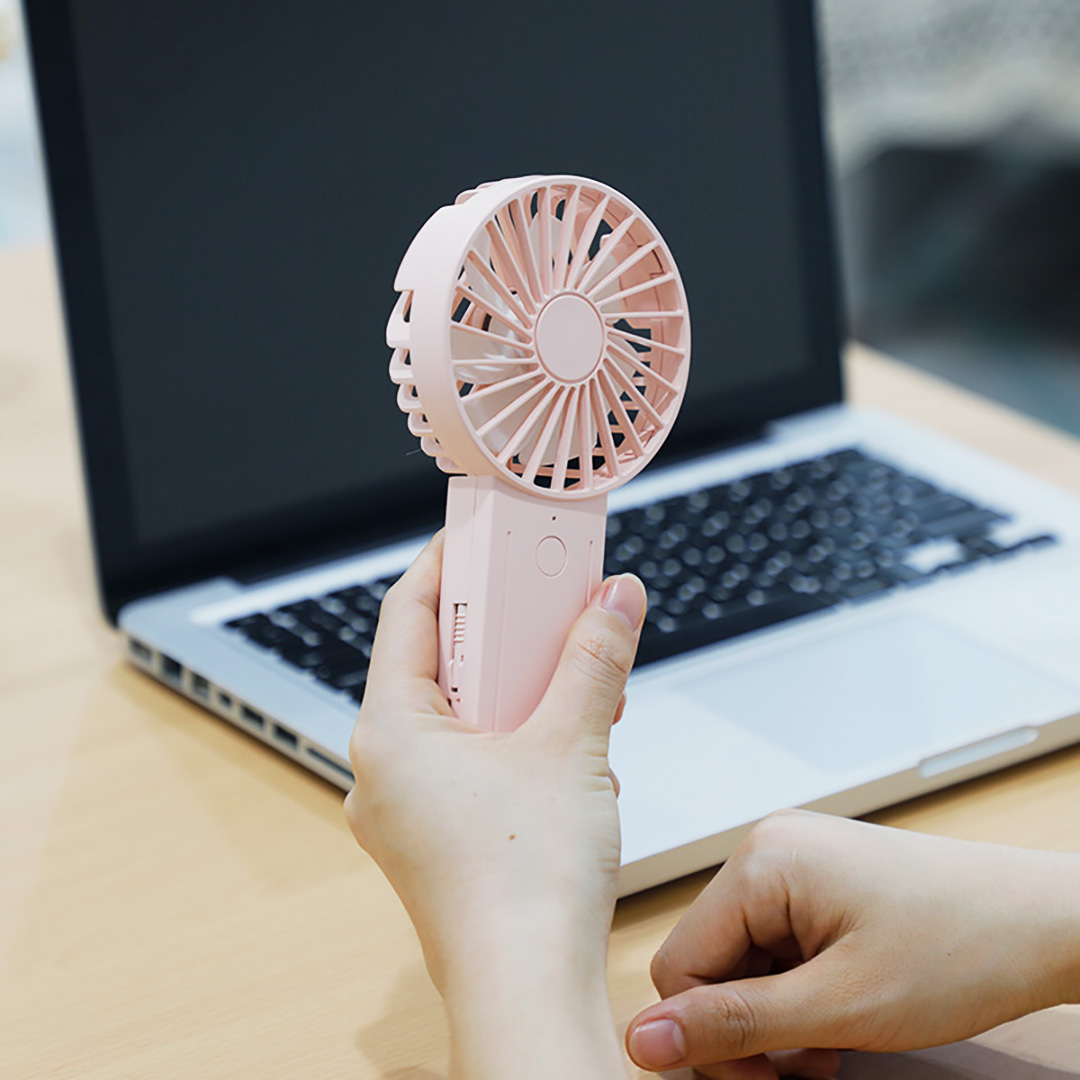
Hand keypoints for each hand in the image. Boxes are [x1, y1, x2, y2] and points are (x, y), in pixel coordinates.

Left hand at [344, 533, 645, 1078]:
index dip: (448, 563)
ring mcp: (406, 809)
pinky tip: (564, 741)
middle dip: (500, 629)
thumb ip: (594, 657)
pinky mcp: (436, 837)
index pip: (406, 612)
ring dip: (515, 687)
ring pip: (458, 714)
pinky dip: (513, 736)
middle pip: (437, 662)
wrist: (528, 993)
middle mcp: (382, 768)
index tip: (484, 534)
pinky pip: (468, 760)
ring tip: (567, 674)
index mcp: (389, 730)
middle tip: (545, 597)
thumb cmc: (526, 886)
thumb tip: (614, 599)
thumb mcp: (572, 743)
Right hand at [626, 809, 1079, 1079]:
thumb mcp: (839, 1007)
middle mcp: (769, 848)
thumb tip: (643, 1040)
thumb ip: (735, 1025)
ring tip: (834, 1038)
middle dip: (751, 1026)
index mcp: (761, 860)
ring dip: (778, 1014)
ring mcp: (795, 859)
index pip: (678, 963)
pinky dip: (799, 990)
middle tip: (810, 1064)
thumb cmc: (964, 947)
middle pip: (710, 960)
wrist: (1046, 921)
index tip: (767, 1079)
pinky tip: (839, 1011)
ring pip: (744, 959)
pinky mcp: (818, 877)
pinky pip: (776, 943)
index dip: (711, 1037)